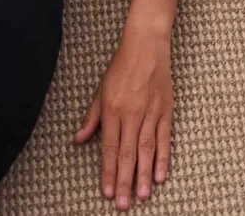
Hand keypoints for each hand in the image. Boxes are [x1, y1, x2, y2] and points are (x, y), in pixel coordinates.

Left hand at [75, 26, 173, 207]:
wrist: (147, 44)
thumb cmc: (121, 66)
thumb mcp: (100, 89)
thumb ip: (92, 118)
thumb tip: (79, 139)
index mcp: (112, 109)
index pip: (110, 148)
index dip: (109, 172)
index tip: (108, 192)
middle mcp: (132, 114)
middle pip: (128, 154)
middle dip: (125, 181)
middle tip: (124, 204)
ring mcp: (151, 112)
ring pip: (147, 150)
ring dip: (144, 175)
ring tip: (142, 196)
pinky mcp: (166, 110)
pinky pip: (164, 139)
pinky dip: (163, 158)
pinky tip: (160, 176)